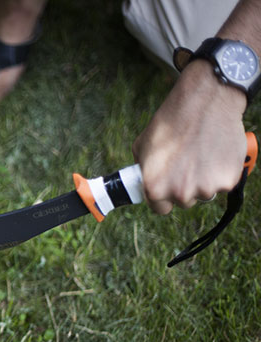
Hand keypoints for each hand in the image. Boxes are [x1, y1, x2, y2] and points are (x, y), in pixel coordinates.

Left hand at [133, 60, 246, 213]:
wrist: (205, 103)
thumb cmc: (170, 122)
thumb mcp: (141, 147)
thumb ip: (143, 171)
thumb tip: (142, 183)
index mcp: (155, 188)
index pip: (161, 209)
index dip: (164, 197)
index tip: (169, 185)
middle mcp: (180, 193)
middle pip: (184, 201)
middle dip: (184, 186)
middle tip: (187, 163)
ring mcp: (206, 188)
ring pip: (205, 193)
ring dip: (204, 180)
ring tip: (200, 154)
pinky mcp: (229, 180)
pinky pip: (223, 183)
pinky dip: (221, 172)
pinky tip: (215, 152)